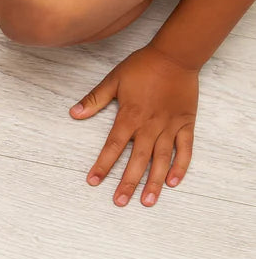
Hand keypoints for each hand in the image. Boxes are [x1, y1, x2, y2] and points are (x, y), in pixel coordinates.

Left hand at [70, 45, 198, 206]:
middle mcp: (149, 126)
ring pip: (161, 160)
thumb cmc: (142, 67)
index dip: (103, 165)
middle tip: (119, 202)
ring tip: (146, 201)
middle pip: (137, 160)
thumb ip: (94, 99)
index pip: (113, 147)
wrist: (175, 56)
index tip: (94, 181)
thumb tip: (73, 113)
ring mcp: (169, 126)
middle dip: (127, 182)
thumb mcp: (113, 80)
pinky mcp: (185, 124)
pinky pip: (185, 149)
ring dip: (153, 182)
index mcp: (129, 117)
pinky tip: (173, 182)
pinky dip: (180, 166)